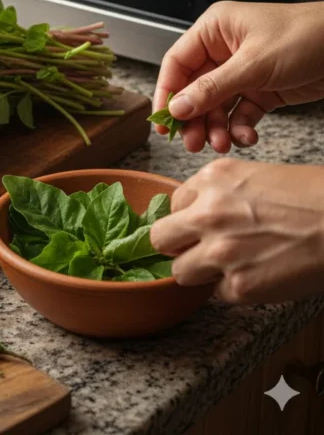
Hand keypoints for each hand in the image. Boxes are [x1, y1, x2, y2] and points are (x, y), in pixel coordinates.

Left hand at [150, 158, 323, 303]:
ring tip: (229, 266)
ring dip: (200, 272)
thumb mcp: (252, 176)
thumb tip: (193, 213)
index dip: (186, 218)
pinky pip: (217, 294)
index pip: (172, 204)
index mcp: (211, 180)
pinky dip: (235, 289)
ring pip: (180, 273)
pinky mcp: (241, 286)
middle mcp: (208, 213)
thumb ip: (217, 193)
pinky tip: (258, 275)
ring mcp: (221, 251)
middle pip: (160, 239)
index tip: (197, 226)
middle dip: (177, 246)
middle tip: (197, 249)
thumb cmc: (310, 197)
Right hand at [154, 1, 323, 152]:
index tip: (164, 120)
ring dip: (216, 127)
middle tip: (192, 142)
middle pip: (194, 89)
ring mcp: (242, 71)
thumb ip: (212, 88)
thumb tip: (177, 108)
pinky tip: (247, 137)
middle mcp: (223, 50)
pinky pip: (240, 113)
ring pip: (216, 105)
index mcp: (214, 30)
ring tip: (221, 144)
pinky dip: (240, 128)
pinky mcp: (261, 89)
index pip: (177, 63)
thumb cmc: (306, 37)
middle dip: (194, 117)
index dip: (167, 92)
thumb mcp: (253, 64)